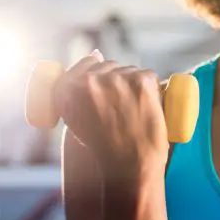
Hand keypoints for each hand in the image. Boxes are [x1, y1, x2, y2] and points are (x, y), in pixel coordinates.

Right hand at [54, 50, 168, 175]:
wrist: (128, 166)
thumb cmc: (105, 148)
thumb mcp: (77, 121)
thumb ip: (78, 92)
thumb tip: (97, 53)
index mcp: (67, 90)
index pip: (86, 62)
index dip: (98, 72)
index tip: (105, 85)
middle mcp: (90, 80)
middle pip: (110, 66)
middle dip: (117, 81)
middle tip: (124, 107)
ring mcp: (117, 78)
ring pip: (130, 71)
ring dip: (134, 85)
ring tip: (135, 113)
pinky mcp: (142, 80)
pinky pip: (149, 76)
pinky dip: (152, 90)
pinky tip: (148, 108)